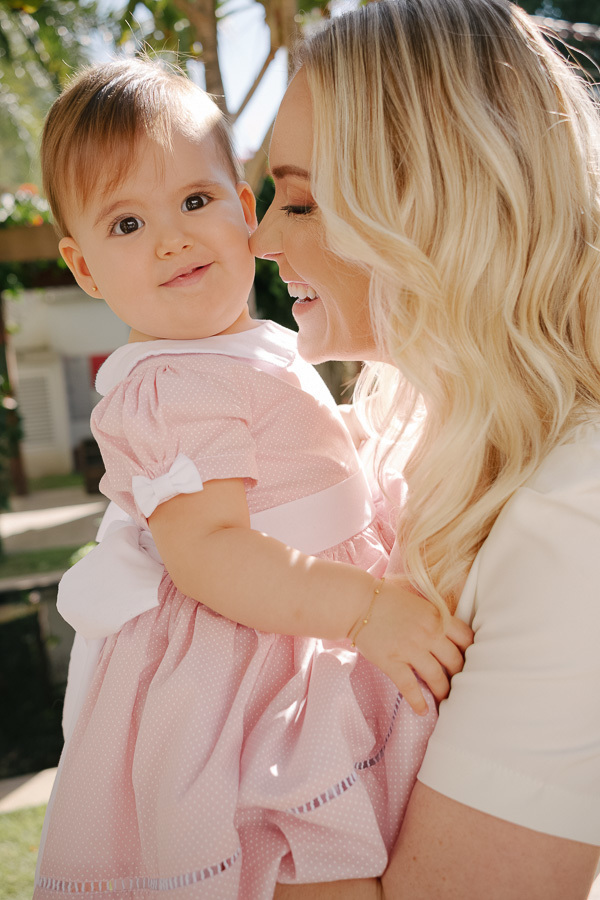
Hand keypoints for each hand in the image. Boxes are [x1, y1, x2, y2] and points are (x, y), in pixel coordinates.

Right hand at [354, 577, 473, 714]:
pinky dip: (418, 702)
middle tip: (462, 685)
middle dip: (460, 676)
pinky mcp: (392, 662)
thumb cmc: (387, 598)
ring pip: (437, 677)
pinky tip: (423, 711)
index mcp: (437, 616)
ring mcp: (410, 649)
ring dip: (444, 692)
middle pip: (456, 661)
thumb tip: (450, 631)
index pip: (467, 639)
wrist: (357, 602)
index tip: (471, 662)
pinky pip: (410, 687)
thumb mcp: (419, 600)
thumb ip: (436, 616)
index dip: (472, 653)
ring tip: (447, 701)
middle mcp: (428, 633)